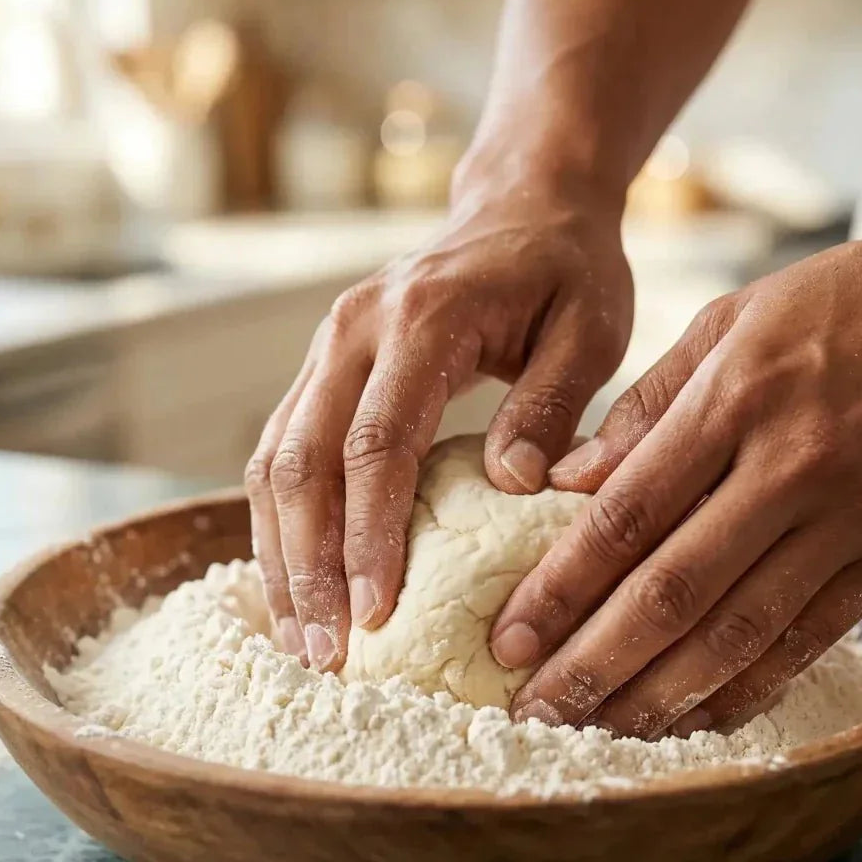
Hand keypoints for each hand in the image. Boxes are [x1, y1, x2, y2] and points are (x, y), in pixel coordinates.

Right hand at [245, 179, 631, 669]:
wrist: (520, 208)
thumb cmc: (566, 272)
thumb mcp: (589, 328)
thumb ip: (549, 404)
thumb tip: (513, 487)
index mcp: (421, 319)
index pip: (375, 441)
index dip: (367, 534)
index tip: (374, 614)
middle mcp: (352, 329)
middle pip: (300, 460)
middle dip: (308, 565)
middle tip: (326, 654)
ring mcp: (326, 347)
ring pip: (272, 463)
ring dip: (282, 557)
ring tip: (304, 642)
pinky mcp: (321, 369)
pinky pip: (280, 454)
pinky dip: (281, 526)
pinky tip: (298, 586)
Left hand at [491, 209, 861, 737]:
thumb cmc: (851, 299)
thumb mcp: (734, 318)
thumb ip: (647, 403)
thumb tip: (567, 482)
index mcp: (735, 399)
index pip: (626, 516)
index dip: (561, 588)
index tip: (509, 639)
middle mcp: (788, 467)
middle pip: (672, 590)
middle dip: (593, 661)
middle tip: (534, 711)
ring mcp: (850, 517)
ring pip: (739, 631)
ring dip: (661, 694)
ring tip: (599, 732)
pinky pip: (813, 638)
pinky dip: (751, 688)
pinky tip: (699, 718)